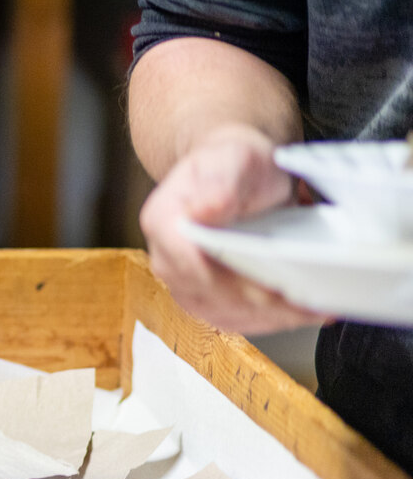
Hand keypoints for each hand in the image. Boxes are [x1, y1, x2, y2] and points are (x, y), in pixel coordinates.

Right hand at [139, 123, 329, 333]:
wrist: (238, 174)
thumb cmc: (237, 164)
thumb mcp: (234, 158)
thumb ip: (221, 183)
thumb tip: (205, 209)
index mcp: (164, 221)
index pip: (190, 264)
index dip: (230, 281)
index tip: (271, 290)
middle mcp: (166, 257)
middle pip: (208, 295)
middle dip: (260, 305)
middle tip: (306, 304)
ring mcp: (184, 280)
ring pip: (223, 313)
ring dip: (270, 318)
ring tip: (313, 310)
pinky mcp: (205, 296)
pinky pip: (233, 318)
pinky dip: (269, 320)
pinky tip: (299, 313)